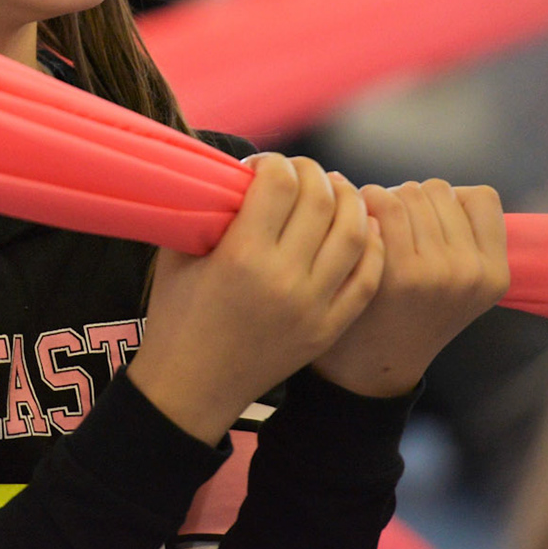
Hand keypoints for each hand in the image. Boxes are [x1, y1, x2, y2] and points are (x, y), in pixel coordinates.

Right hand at [128, 155, 382, 444]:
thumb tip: (230, 173)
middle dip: (312, 172)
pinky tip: (361, 227)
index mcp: (241, 257)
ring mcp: (314, 306)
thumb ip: (205, 211)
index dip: (274, 161)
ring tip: (335, 190)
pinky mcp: (329, 326)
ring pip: (355, 234)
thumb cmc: (176, 315)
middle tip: (299, 171)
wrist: (193, 387)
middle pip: (321, 201)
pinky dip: (371, 245)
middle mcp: (284, 279)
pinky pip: (367, 277)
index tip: (264, 164)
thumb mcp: (177, 255)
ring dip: (349, 201)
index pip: (278, 184)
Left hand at [313, 181, 508, 397]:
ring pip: (411, 192)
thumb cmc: (407, 311)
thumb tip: (434, 186)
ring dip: (386, 199)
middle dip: (411, 199)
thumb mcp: (457, 283)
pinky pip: (386, 202)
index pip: (481, 198)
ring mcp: (441, 273)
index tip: (427, 223)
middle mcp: (474, 273)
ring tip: (375, 228)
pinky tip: (359, 224)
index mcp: (496, 274)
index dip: (448, 201)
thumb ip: (461, 237)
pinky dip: (366, 201)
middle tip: (392, 229)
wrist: (370, 364)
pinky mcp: (402, 272)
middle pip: (440, 190)